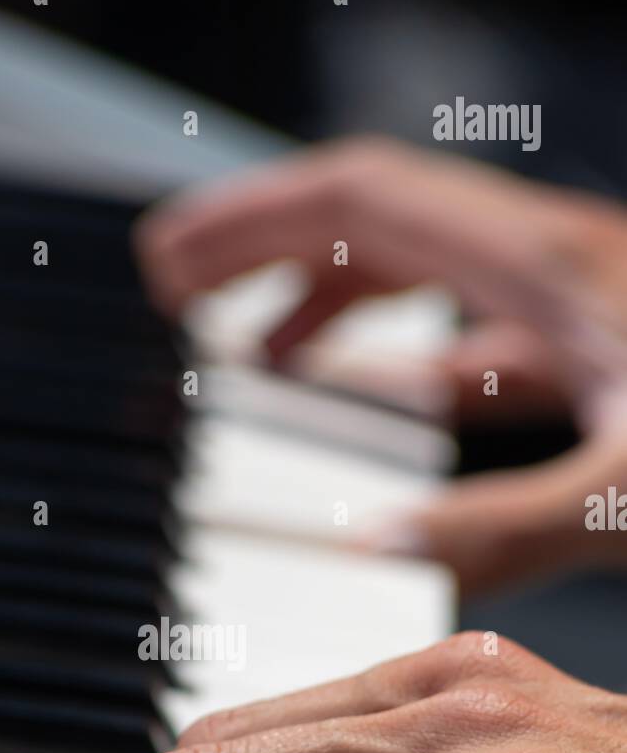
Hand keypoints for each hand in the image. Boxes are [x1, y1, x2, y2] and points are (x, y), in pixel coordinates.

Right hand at [136, 136, 626, 593]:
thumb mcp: (622, 493)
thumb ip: (499, 527)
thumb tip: (377, 551)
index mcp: (545, 263)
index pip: (358, 201)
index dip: (250, 219)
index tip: (170, 257)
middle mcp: (552, 262)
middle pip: (373, 222)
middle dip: (262, 246)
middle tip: (177, 292)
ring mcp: (573, 299)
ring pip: (421, 268)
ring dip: (326, 295)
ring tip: (253, 347)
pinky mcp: (595, 344)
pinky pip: (470, 328)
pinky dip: (400, 351)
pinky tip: (374, 394)